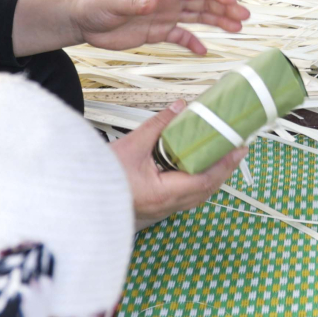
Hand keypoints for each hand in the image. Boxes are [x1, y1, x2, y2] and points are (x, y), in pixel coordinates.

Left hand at [68, 0, 250, 53]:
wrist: (82, 19)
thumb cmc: (96, 5)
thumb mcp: (115, 3)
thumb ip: (137, 1)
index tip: (232, 1)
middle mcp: (166, 0)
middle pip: (202, 1)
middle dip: (224, 7)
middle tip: (244, 17)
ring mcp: (163, 15)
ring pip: (196, 16)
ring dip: (216, 21)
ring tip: (237, 29)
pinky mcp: (156, 32)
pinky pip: (180, 36)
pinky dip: (192, 42)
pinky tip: (203, 51)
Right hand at [110, 103, 247, 228]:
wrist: (77, 197)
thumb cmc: (99, 176)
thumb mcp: (131, 145)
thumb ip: (157, 125)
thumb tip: (179, 106)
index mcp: (162, 193)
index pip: (204, 180)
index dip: (224, 164)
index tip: (239, 148)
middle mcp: (165, 206)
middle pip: (205, 190)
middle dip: (224, 169)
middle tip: (238, 148)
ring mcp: (160, 210)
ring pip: (196, 196)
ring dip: (212, 176)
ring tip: (223, 156)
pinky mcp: (155, 208)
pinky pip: (184, 197)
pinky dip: (197, 181)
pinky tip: (198, 168)